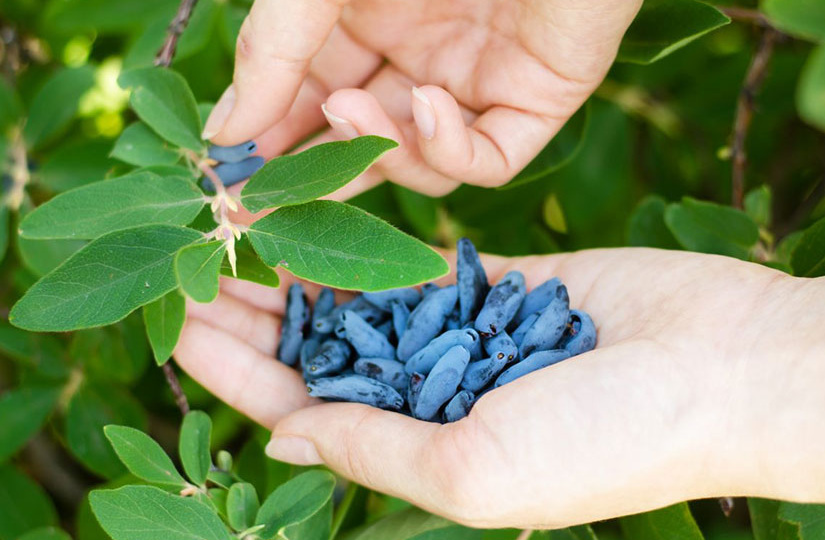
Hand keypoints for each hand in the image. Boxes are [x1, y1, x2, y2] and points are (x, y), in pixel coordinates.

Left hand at [174, 248, 824, 527]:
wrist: (723, 367)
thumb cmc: (609, 441)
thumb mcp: (476, 472)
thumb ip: (376, 450)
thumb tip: (286, 433)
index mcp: (425, 450)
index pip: (308, 411)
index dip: (240, 372)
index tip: (178, 329)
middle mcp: (437, 395)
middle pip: (323, 352)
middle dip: (255, 317)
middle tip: (190, 270)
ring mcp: (467, 335)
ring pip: (362, 302)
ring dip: (300, 274)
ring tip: (235, 241)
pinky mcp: (501, 282)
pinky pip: (418, 264)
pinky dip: (367, 248)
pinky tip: (315, 226)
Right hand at [202, 0, 641, 194]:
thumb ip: (273, 50)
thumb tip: (222, 133)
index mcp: (364, 18)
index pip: (309, 99)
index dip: (272, 140)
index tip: (230, 177)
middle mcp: (418, 54)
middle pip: (363, 142)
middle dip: (316, 172)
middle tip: (268, 204)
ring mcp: (477, 82)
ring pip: (420, 161)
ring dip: (379, 151)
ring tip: (350, 110)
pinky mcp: (537, 99)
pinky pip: (489, 160)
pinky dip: (450, 150)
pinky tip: (427, 104)